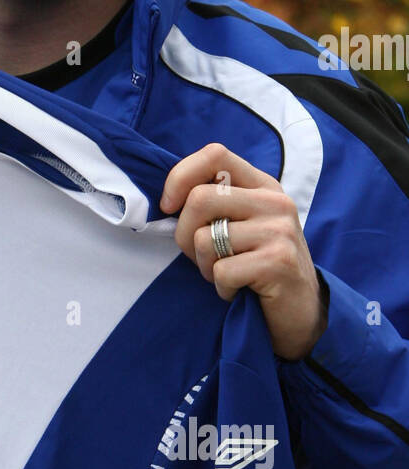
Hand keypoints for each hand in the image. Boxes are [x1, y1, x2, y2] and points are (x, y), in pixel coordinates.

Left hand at [160, 143, 328, 359]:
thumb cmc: (257, 269)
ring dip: (204, 267)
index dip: (179, 177)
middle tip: (202, 258)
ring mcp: (279, 230)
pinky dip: (221, 288)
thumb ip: (214, 204)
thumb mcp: (239, 226)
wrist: (301, 314)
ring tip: (228, 275)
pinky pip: (221, 270)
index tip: (168, 207)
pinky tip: (241, 290)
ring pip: (204, 238)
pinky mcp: (278, 262)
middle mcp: (274, 201)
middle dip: (184, 235)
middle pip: (199, 199)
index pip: (215, 154)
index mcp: (262, 185)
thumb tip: (167, 200)